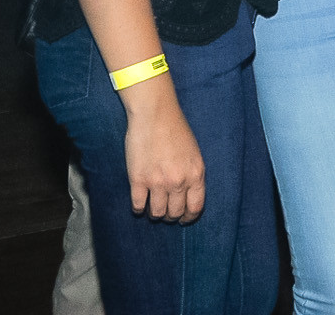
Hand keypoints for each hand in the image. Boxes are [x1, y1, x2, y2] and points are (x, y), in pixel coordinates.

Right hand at [123, 94, 205, 222]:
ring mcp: (158, 182)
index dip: (188, 217)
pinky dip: (138, 208)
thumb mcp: (194, 153)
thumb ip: (192, 174)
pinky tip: (139, 204)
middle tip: (166, 213)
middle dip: (171, 216)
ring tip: (152, 208)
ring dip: (154, 213)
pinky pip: (138, 205)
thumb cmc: (176, 130)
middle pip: (175, 213)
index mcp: (196, 174)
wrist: (155, 115)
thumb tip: (187, 195)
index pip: (195, 207)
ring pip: (157, 213)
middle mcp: (179, 182)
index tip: (183, 219)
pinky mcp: (138, 180)